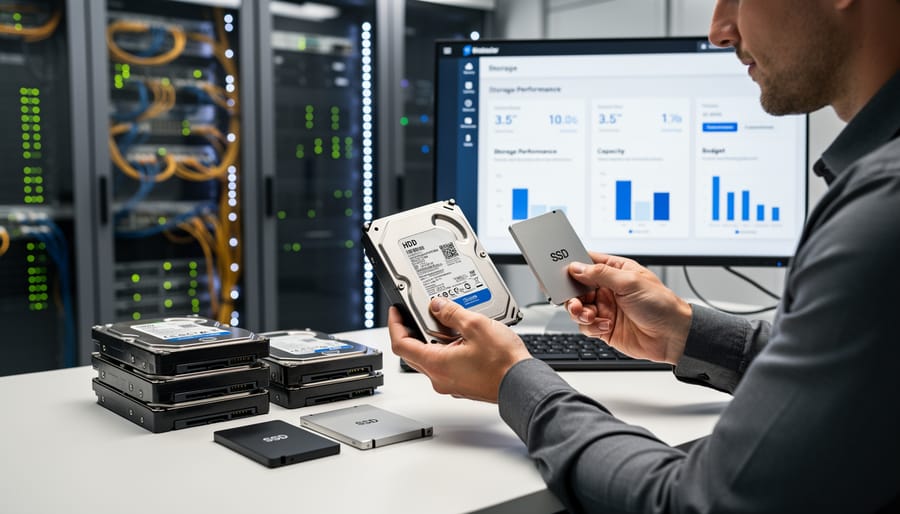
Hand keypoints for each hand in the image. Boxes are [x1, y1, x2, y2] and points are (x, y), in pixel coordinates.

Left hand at [388, 300, 532, 402]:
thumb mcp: (476, 325)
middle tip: (416, 313)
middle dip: (411, 331)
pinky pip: (445, 364)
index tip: (396, 312)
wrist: (522, 384)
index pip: (400, 345)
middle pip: (412, 353)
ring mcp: (450, 383)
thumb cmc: (503, 363)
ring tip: (445, 321)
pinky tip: (460, 337)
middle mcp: (439, 378)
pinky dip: (445, 349)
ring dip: (432, 339)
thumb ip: (453, 313)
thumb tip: (439, 306)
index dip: (395, 325)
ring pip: (430, 358)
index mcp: (436, 364)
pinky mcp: (462, 384)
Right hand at [566, 252, 691, 364]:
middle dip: (572, 294)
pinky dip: (591, 326)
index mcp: (616, 271)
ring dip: (579, 311)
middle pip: (578, 287)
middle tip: (573, 299)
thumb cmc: (661, 305)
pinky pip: (586, 326)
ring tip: (589, 314)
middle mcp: (609, 289)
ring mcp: (606, 308)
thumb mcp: (630, 282)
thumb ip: (600, 274)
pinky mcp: (604, 328)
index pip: (588, 263)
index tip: (560, 271)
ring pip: (578, 308)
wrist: (673, 336)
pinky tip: (605, 326)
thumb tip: (577, 267)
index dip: (573, 266)